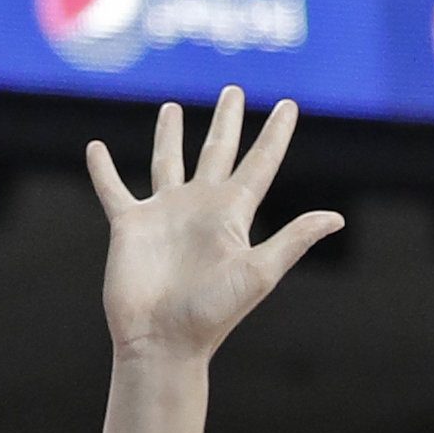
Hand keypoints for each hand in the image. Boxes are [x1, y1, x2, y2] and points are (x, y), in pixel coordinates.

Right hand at [87, 87, 341, 362]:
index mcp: (233, 216)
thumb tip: (337, 218)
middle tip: (232, 90)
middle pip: (217, 152)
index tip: (288, 105)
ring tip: (171, 108)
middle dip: (225, 121)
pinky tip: (96, 148)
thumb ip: (293, 240)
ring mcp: (164, 214)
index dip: (275, 134)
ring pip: (168, 162)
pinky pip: (114, 189)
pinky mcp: (129, 225)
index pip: (259, 164)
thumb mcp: (258, 273)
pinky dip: (103, 169)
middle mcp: (200, 208)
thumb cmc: (212, 314)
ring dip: (169, 135)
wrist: (163, 342)